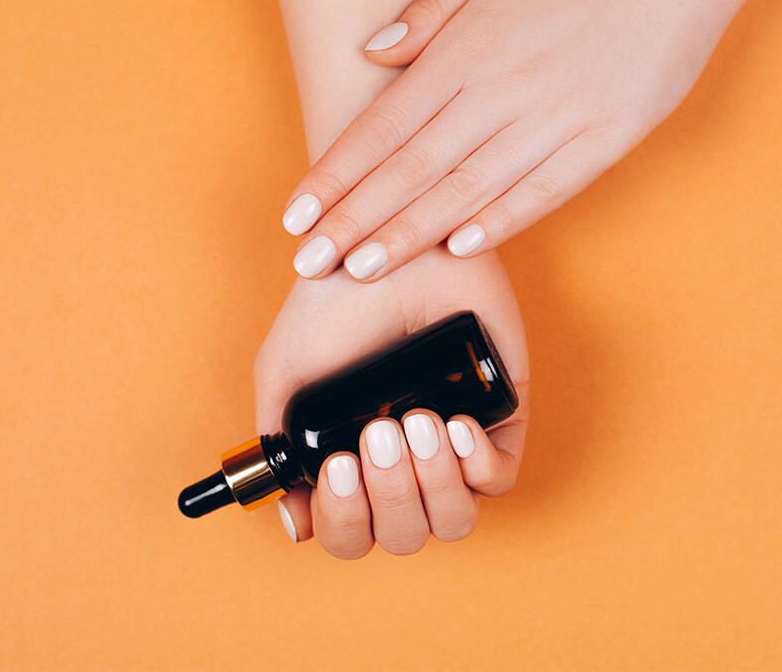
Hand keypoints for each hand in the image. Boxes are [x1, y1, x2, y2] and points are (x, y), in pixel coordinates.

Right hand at [254, 248, 528, 556]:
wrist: (390, 245)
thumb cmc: (338, 303)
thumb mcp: (286, 373)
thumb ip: (280, 445)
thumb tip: (295, 522)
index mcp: (355, 462)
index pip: (352, 534)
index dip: (342, 521)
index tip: (338, 468)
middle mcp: (404, 463)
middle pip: (403, 535)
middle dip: (388, 496)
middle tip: (377, 434)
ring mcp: (453, 443)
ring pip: (453, 519)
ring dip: (429, 484)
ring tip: (414, 421)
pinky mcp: (500, 415)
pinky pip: (500, 479)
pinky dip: (475, 465)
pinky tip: (452, 424)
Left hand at [280, 0, 749, 281]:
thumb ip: (431, 15)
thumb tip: (372, 53)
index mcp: (471, 47)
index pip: (385, 124)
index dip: (337, 173)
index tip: (298, 214)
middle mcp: (505, 87)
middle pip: (415, 166)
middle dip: (357, 219)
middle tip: (313, 261)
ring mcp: (557, 118)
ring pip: (470, 188)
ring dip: (412, 233)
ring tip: (365, 268)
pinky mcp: (604, 141)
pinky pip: (544, 190)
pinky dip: (501, 221)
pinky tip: (461, 250)